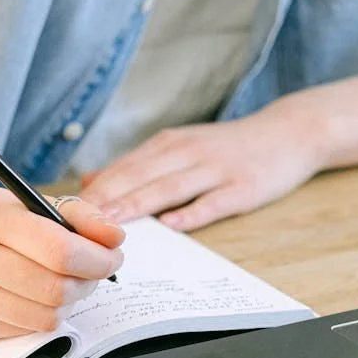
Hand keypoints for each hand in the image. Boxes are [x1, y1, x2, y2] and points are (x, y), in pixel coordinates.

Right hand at [0, 188, 123, 338]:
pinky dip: (40, 315)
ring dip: (68, 303)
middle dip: (88, 283)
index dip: (96, 259)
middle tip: (93, 273)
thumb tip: (115, 238)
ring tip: (64, 284)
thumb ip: (75, 215)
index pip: (58, 249)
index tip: (112, 257)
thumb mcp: (23, 204)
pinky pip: (25, 331)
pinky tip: (32, 298)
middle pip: (55, 289)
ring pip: (44, 317)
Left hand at [81, 99, 326, 230]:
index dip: (96, 189)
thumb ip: (137, 165)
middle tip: (78, 220)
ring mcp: (216, 170)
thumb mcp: (180, 147)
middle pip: (141, 175)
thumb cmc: (229, 147)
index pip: (125, 167)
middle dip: (108, 198)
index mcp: (170, 144)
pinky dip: (192, 213)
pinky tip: (172, 225)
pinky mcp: (242, 187)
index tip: (67, 210)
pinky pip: (213, 202)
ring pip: (171, 187)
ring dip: (139, 204)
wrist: (290, 132)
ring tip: (112, 222)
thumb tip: (91, 181)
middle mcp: (189, 152)